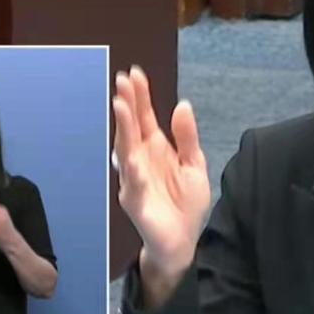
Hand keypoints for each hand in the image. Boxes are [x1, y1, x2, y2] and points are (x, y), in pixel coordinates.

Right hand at [112, 65, 210, 286]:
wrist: (183, 240)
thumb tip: (183, 104)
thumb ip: (187, 137)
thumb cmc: (184, 202)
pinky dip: (132, 171)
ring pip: (125, 150)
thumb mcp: (194, 164)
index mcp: (155, 149)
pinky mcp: (135, 203)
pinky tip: (131, 158)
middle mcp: (140, 160)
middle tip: (122, 81)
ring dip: (122, 129)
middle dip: (127, 104)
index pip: (145, 118)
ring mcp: (134, 180)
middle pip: (131, 128)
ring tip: (120, 105)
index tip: (135, 73)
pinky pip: (132, 185)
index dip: (140, 96)